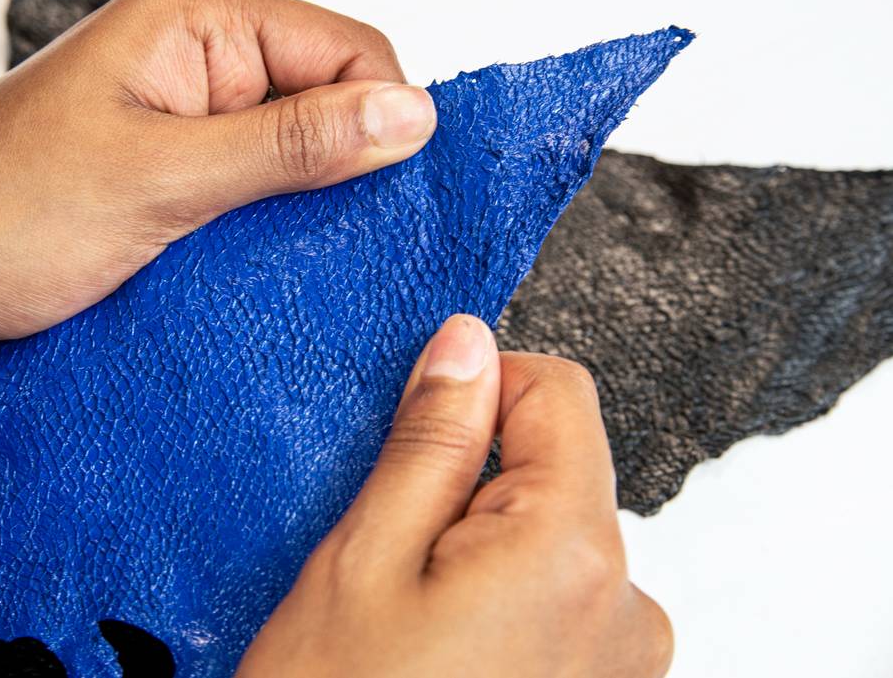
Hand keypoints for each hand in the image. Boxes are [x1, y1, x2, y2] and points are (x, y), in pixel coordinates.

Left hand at [0, 0, 435, 398]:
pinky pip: (252, 193)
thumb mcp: (161, 179)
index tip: (393, 198)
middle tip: (339, 243)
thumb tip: (409, 114)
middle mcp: (193, 62)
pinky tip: (261, 271)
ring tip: (288, 262)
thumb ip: (291, 143)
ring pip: (292, 154)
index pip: (346, 48)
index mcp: (193, 24)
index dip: (383, 117)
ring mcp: (182, 122)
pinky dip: (267, 231)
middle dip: (344, 168)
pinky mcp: (170, 177)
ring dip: (303, 208)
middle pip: (325, 100)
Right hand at [236, 316, 672, 677]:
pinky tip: (442, 648)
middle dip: (473, 481)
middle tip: (395, 550)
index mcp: (573, 551)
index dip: (481, 387)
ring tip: (413, 615)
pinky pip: (559, 598)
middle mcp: (625, 606)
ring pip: (551, 535)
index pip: (558, 391)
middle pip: (557, 467)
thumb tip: (467, 345)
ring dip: (482, 545)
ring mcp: (621, 662)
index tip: (421, 428)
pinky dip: (502, 596)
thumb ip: (433, 441)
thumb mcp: (366, 558)